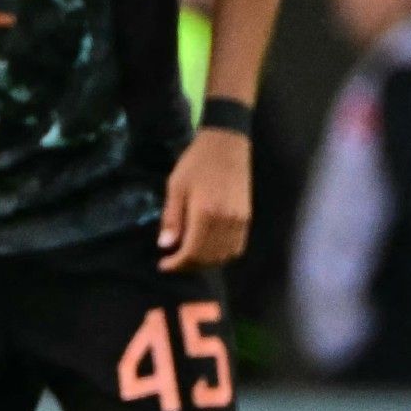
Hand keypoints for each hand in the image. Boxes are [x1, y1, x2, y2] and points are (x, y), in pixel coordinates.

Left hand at [158, 128, 251, 271]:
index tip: (163, 265)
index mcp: (206, 214)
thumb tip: (165, 246)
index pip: (192, 252)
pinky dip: (221, 255)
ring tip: (188, 256)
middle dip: (188, 265)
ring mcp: (240, 222)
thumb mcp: (176, 187)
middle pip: (209, 258)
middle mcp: (226, 222)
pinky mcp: (247, 219)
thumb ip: (172, 218)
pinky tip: (208, 249)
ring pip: (224, 256)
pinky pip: (236, 248)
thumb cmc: (196, 163)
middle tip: (173, 261)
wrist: (227, 145)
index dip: (177, 264)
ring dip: (205, 262)